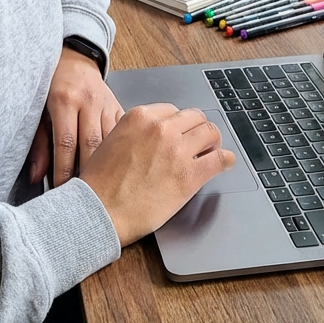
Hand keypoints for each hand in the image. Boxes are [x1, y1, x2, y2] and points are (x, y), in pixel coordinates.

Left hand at [28, 46, 123, 186]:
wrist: (74, 59)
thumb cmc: (52, 86)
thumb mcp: (39, 111)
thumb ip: (39, 144)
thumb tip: (36, 177)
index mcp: (64, 100)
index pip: (65, 143)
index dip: (63, 171)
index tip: (62, 191)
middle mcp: (88, 101)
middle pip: (91, 145)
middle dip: (88, 174)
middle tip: (84, 196)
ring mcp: (107, 104)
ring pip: (112, 141)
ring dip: (107, 167)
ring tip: (102, 188)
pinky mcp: (119, 107)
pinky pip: (124, 134)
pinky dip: (121, 153)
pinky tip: (118, 169)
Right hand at [80, 103, 234, 246]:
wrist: (98, 211)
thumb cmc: (99, 184)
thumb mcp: (111, 142)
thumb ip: (135, 133)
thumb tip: (151, 138)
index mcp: (140, 117)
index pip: (173, 111)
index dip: (180, 124)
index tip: (182, 133)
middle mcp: (161, 129)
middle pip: (195, 118)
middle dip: (198, 130)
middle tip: (201, 142)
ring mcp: (177, 150)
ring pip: (210, 133)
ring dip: (213, 143)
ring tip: (212, 152)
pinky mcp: (189, 175)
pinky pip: (219, 159)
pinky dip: (225, 160)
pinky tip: (224, 164)